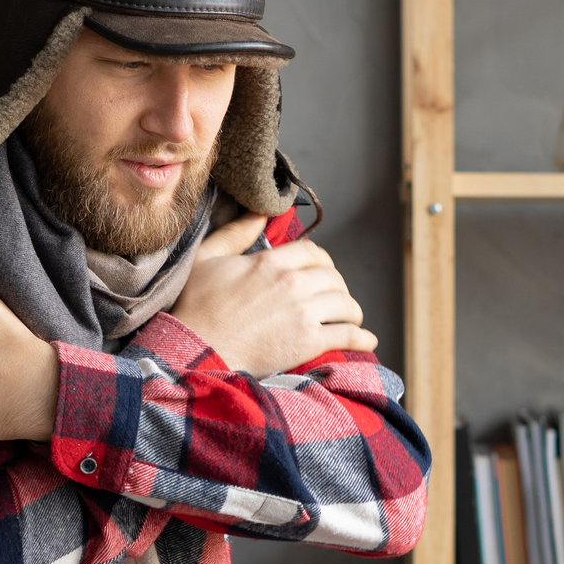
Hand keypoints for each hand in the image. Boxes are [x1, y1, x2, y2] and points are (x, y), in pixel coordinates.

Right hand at [172, 213, 377, 375]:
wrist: (196, 350)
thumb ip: (235, 233)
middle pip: (333, 277)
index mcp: (271, 262)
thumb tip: (259, 213)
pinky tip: (367, 341)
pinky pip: (348, 336)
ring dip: (351, 311)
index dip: (322, 261)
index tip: (321, 272)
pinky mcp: (308, 343)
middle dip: (337, 287)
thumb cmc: (196, 307)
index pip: (314, 252)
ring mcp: (303, 313)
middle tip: (334, 298)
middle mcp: (292, 284)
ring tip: (350, 318)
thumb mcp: (207, 259)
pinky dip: (362, 338)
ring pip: (346, 304)